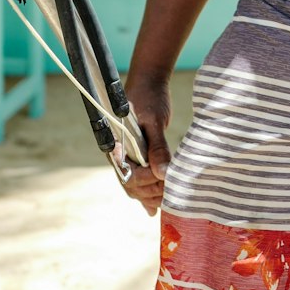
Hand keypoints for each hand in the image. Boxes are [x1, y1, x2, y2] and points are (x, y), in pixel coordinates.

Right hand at [121, 74, 172, 216]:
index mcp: (116, 145)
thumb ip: (157, 147)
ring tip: (170, 202)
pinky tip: (154, 208)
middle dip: (151, 193)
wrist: (149, 81)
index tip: (165, 179)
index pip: (128, 175)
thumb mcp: (153, 120)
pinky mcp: (139, 154)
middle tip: (173, 195)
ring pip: (136, 186)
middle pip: (132, 185)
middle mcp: (120, 154)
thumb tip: (162, 173)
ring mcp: (129, 156)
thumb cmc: (149, 96)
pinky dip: (148, 192)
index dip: (146, 183)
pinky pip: (140, 178)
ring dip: (152, 195)